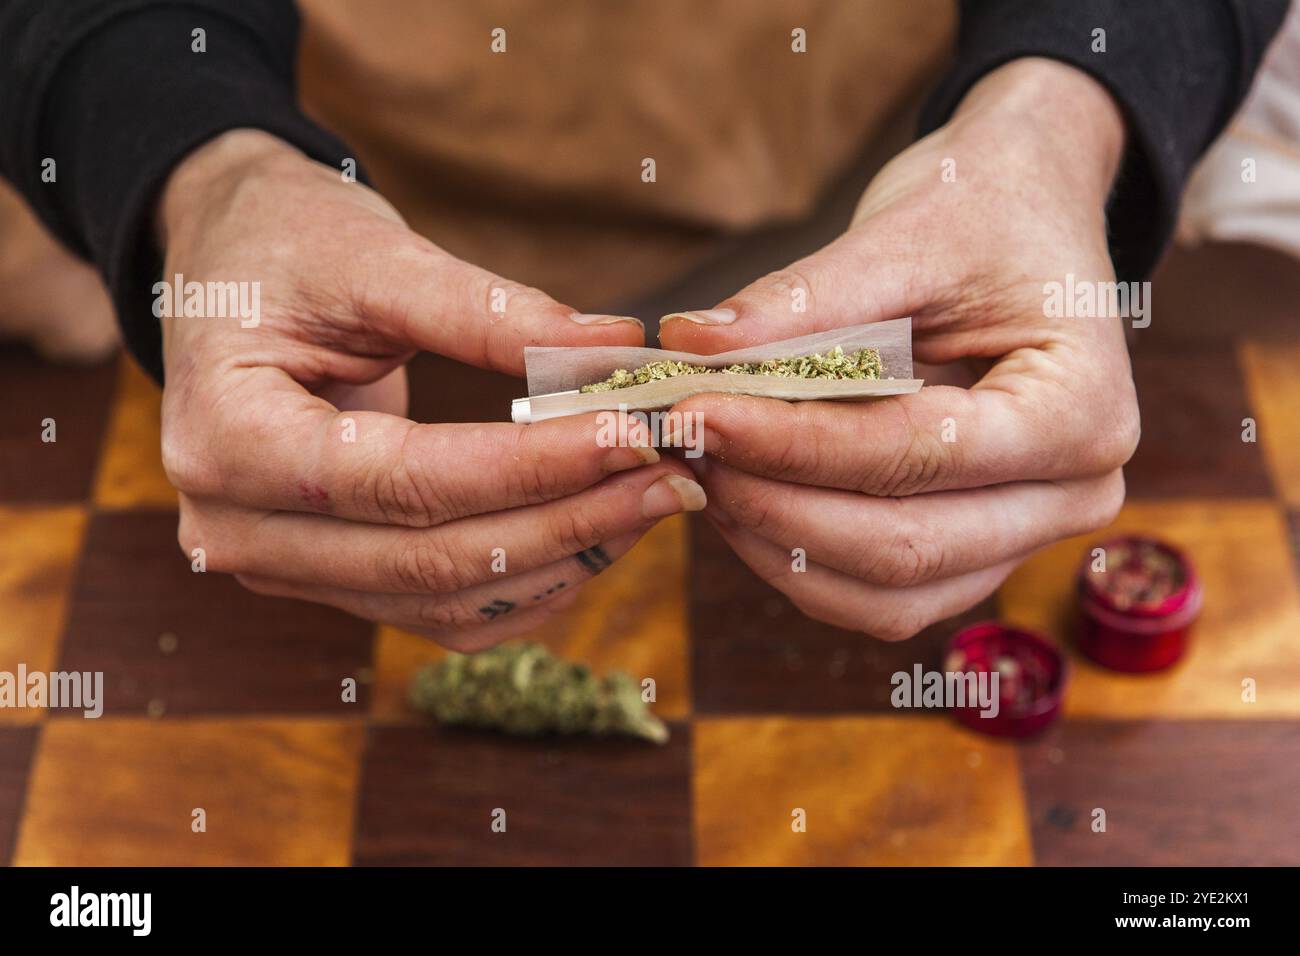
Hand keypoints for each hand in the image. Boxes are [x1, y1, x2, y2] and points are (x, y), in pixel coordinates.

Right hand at [157, 129, 704, 650]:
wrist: (229, 267)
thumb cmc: (286, 243)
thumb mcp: (373, 255)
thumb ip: (486, 310)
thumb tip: (615, 348)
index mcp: (228, 438)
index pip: (408, 481)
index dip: (534, 466)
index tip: (633, 431)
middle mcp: (237, 529)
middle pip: (432, 561)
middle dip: (569, 521)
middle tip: (675, 475)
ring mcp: (280, 566)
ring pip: (446, 603)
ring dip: (563, 558)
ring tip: (653, 496)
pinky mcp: (329, 577)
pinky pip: (441, 613)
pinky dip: (528, 582)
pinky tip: (597, 531)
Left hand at [659, 59, 1137, 640]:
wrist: (1026, 218)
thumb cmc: (983, 213)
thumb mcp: (905, 235)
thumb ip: (805, 302)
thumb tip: (693, 347)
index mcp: (1081, 410)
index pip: (917, 454)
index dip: (794, 443)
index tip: (697, 409)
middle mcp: (1074, 493)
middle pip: (903, 547)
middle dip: (774, 504)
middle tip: (684, 444)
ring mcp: (1027, 536)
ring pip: (887, 594)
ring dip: (778, 545)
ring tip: (701, 470)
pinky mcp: (976, 553)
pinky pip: (881, 596)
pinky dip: (800, 560)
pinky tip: (741, 498)